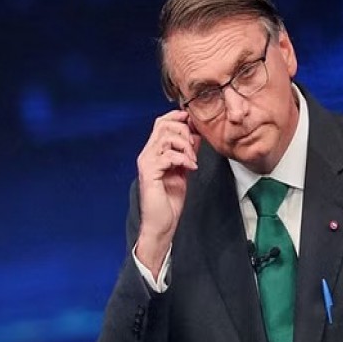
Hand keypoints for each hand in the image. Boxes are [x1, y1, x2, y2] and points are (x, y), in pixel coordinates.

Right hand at [135, 110, 199, 274]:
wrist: (161, 224)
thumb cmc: (169, 201)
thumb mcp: (182, 171)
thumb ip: (186, 153)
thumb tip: (195, 135)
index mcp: (153, 152)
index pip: (161, 122)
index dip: (178, 118)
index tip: (194, 125)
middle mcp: (147, 154)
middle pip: (164, 125)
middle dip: (185, 132)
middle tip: (194, 149)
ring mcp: (147, 162)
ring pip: (167, 137)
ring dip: (186, 147)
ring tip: (192, 162)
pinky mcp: (149, 173)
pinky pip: (169, 155)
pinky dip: (184, 159)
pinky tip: (191, 169)